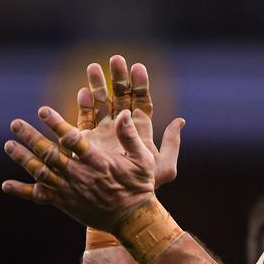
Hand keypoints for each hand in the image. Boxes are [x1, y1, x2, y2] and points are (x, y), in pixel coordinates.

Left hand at [2, 106, 164, 231]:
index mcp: (97, 162)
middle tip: (15, 124)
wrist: (132, 218)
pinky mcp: (65, 203)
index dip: (55, 124)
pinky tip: (6, 185)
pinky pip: (40, 196)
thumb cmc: (139, 186)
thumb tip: (123, 113)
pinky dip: (22, 191)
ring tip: (8, 145)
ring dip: (22, 158)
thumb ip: (131, 136)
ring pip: (41, 172)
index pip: (71, 139)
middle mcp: (80, 175)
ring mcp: (70, 190)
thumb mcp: (143, 159)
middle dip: (31, 138)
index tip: (42, 111)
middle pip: (49, 154)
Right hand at [77, 55, 183, 187]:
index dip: (140, 85)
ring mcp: (104, 133)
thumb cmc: (144, 188)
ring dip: (98, 84)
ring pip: (101, 103)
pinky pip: (84, 118)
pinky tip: (83, 91)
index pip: (141, 102)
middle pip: (120, 97)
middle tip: (116, 59)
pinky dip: (84, 104)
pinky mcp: (86, 140)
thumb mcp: (164, 167)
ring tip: (94, 67)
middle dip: (118, 78)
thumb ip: (171, 144)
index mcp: (141, 131)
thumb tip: (180, 120)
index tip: (138, 67)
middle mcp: (122, 128)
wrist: (119, 203)